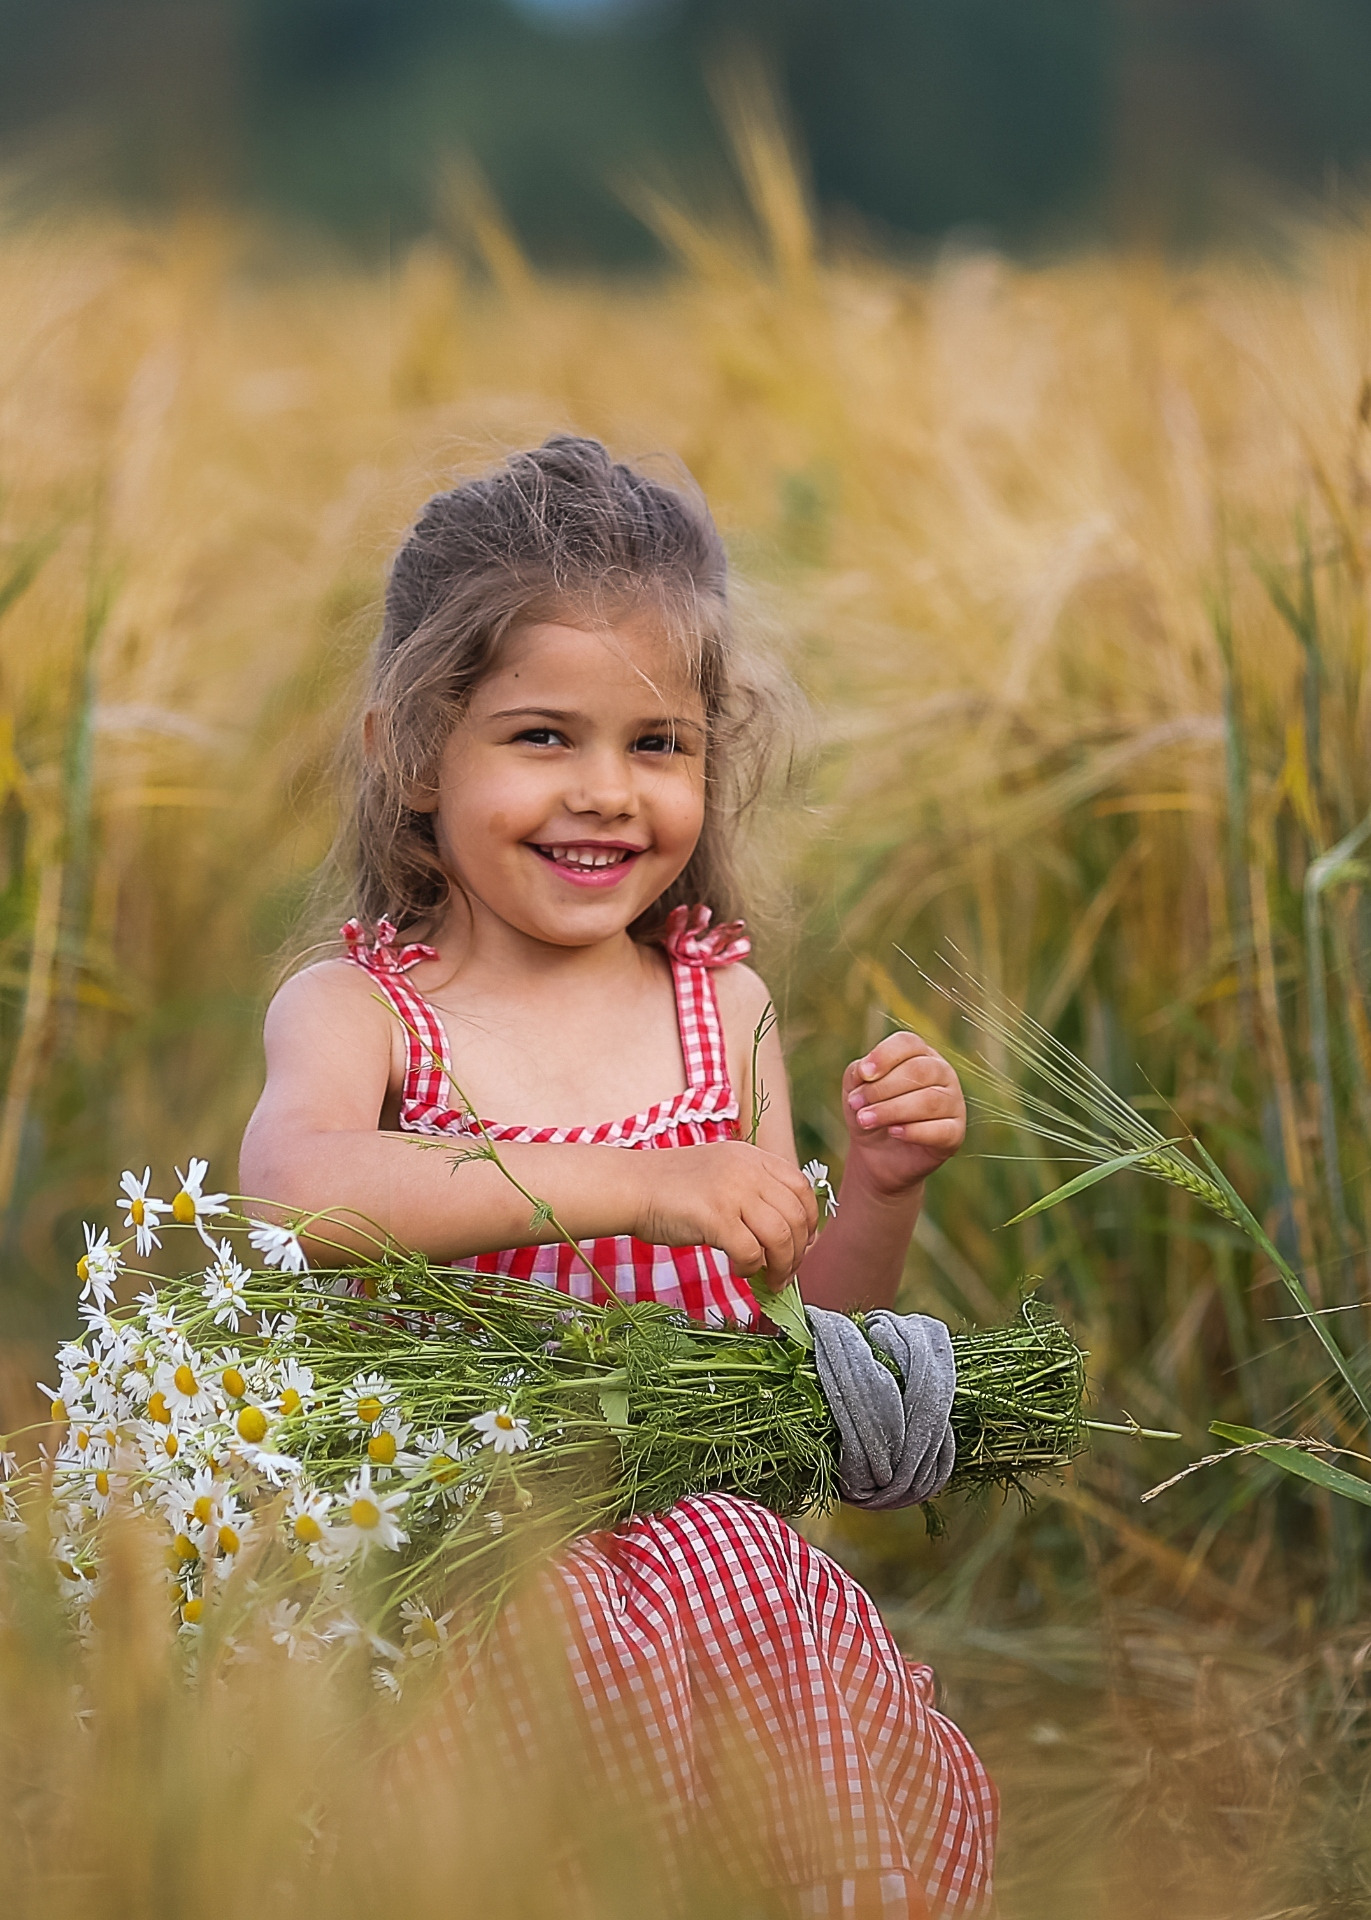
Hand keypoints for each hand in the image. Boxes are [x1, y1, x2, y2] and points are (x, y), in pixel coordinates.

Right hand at [634, 1141, 818, 1285]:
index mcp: (753, 1157)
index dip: (809, 1220)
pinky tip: (740, 1271)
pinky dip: (752, 1268)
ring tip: (771, 1280)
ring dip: (781, 1265)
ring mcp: (732, 1191)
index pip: (802, 1187)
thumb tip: (788, 1236)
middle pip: (796, 1215)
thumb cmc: (673, 1189)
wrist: (630, 1187)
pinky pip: (751, 1251)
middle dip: (798, 1252)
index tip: (803, 1243)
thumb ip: (753, 1192)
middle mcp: (748, 1169)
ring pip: (781, 1236)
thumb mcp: (722, 1174)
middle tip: (787, 1273)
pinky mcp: (715, 1216)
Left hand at [842, 1032, 965, 1197]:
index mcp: (919, 1054)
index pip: (908, 1044)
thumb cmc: (870, 1111)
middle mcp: (942, 1073)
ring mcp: (953, 1102)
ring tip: (865, 1120)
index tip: (863, 1074)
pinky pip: (940, 1129)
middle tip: (856, 1104)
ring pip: (929, 1100)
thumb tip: (864, 1072)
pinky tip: (894, 1132)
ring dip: (891, 1110)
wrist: (877, 1154)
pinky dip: (913, 1131)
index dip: (885, 1056)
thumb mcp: (856, 1089)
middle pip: (919, 1071)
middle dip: (882, 1088)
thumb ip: (858, 1073)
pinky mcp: (955, 1132)